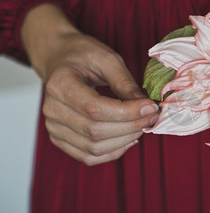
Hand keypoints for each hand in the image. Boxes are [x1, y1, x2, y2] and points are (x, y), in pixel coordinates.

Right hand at [22, 4, 157, 165]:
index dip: (127, 112)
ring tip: (144, 125)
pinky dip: (114, 152)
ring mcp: (54, 128)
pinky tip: (130, 138)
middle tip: (153, 116)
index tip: (151, 106)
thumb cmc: (84, 56)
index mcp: (60, 85)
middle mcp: (52, 110)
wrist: (61, 60)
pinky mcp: (61, 139)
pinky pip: (89, 156)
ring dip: (125, 140)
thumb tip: (146, 106)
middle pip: (95, 131)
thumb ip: (125, 82)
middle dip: (131, 126)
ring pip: (94, 148)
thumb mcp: (107, 59)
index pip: (95, 108)